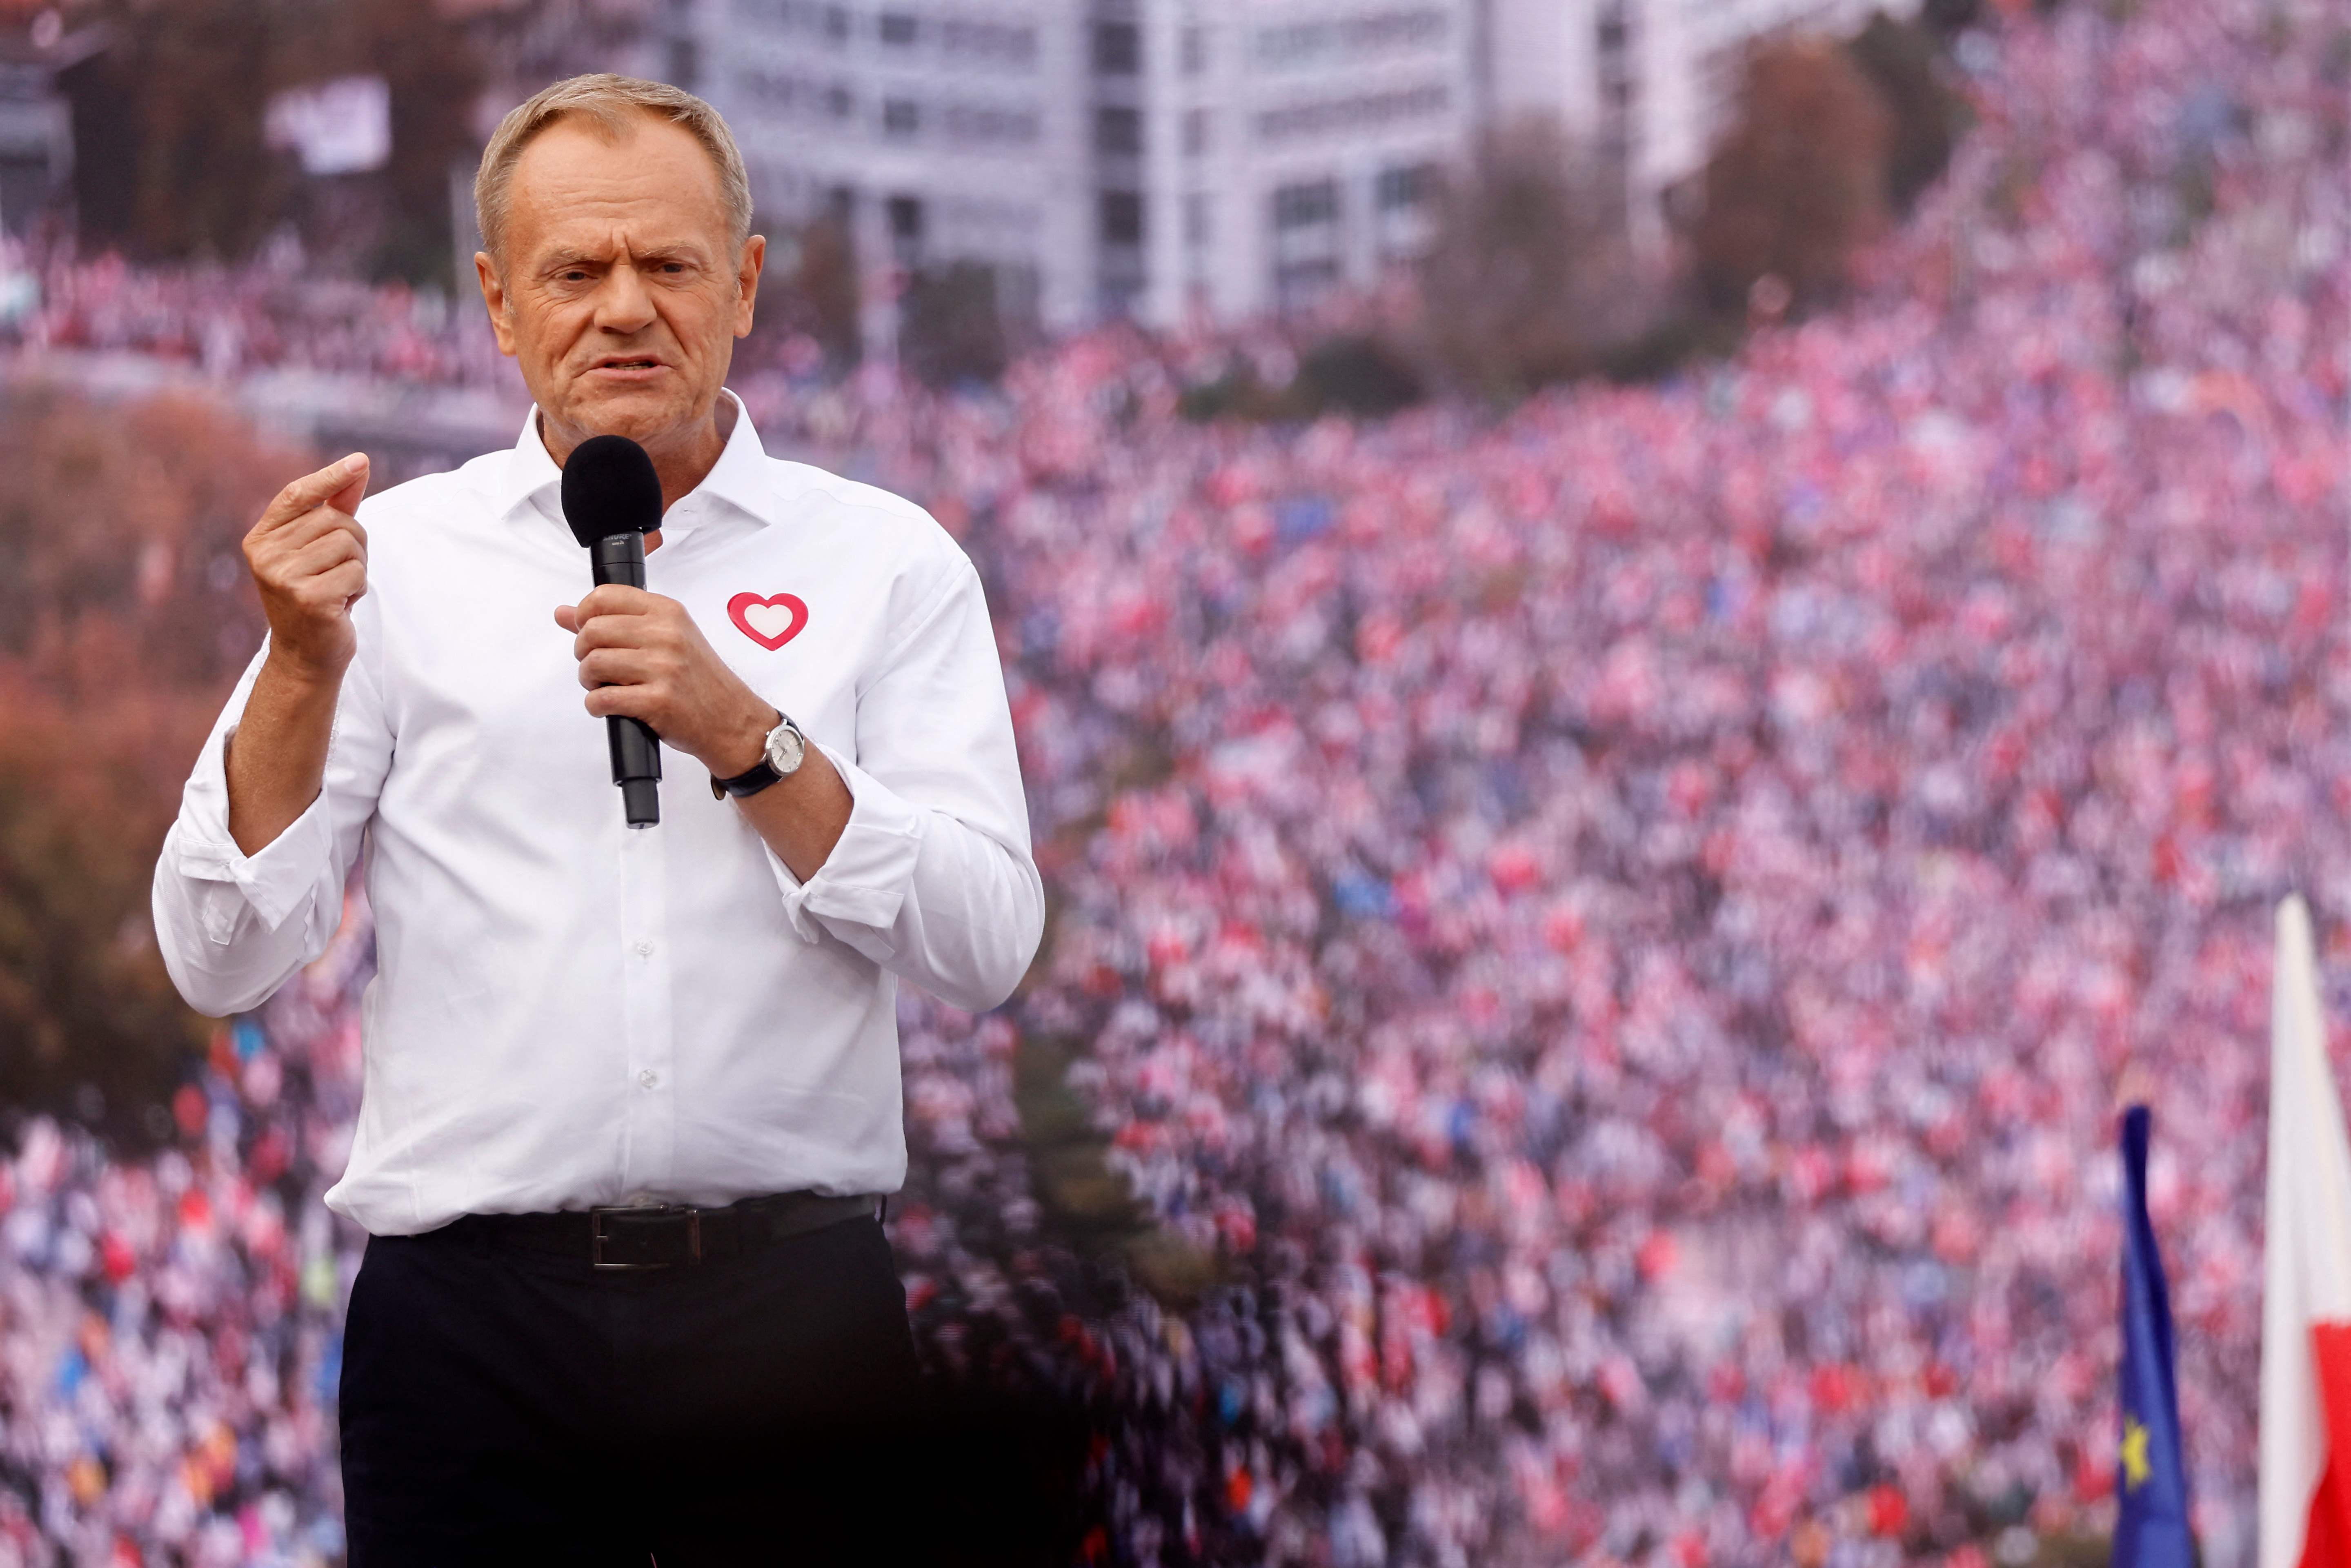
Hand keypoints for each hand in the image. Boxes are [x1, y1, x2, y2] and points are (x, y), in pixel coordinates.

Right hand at [244, 453, 370, 683]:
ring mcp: (283, 577)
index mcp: (260, 539)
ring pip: (350, 544)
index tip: (361, 460)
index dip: (330, 476)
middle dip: (354, 544)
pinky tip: (341, 605)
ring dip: (357, 567)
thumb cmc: (315, 597)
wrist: (306, 656)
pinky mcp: (308, 598)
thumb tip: (358, 466)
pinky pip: (357, 572)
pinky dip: (358, 588)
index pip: (297, 495)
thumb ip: (334, 508)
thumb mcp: (318, 551)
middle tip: (338, 573)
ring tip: (337, 589)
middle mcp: (265, 555)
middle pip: (336, 520)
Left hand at [555, 586, 773, 772]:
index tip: (590, 633)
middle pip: (592, 631)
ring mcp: (663, 668)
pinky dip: (596, 706)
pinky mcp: (658, 701)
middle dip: (584, 653)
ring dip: (589, 681)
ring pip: (593, 664)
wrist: (732, 720)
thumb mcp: (668, 638)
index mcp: (668, 612)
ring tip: (605, 687)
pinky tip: (609, 707)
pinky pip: (602, 699)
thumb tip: (564, 613)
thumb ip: (617, 621)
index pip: (604, 597)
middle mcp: (667, 635)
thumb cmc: (700, 680)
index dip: (585, 616)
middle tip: (597, 667)